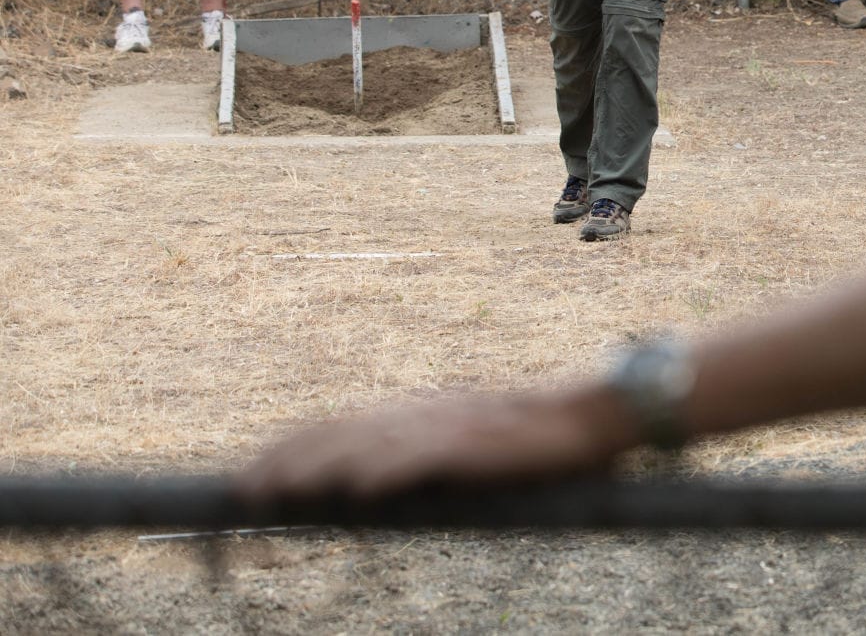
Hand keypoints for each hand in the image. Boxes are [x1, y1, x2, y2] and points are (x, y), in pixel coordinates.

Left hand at [235, 384, 638, 501]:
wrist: (588, 415)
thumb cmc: (534, 439)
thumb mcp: (469, 442)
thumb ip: (426, 456)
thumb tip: (375, 486)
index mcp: (420, 411)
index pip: (341, 423)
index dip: (293, 443)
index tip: (253, 466)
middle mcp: (423, 412)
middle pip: (340, 431)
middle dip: (286, 458)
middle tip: (240, 487)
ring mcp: (447, 426)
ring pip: (367, 443)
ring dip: (318, 467)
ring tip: (277, 490)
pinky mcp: (474, 444)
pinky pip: (421, 458)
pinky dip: (385, 472)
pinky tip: (356, 490)